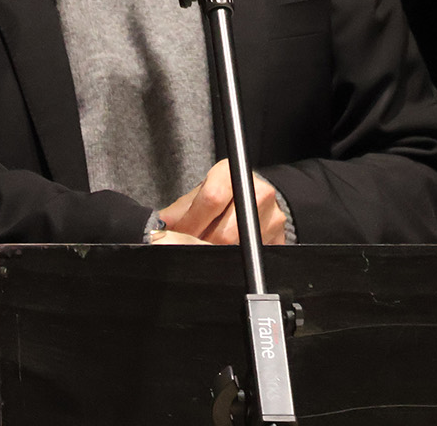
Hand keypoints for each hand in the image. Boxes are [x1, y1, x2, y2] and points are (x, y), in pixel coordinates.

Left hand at [158, 160, 287, 245]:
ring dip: (217, 255)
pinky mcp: (280, 237)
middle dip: (202, 245)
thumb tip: (156, 229)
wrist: (253, 196)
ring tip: (207, 250)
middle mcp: (257, 192)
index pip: (211, 199)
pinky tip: (226, 255)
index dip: (192, 223)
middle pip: (225, 232)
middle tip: (190, 248)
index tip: (179, 235)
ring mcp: (273, 216)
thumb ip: (179, 212)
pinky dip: (236, 261)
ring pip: (238, 249)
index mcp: (232, 173)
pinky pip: (253, 258)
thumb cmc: (221, 195)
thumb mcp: (199, 194)